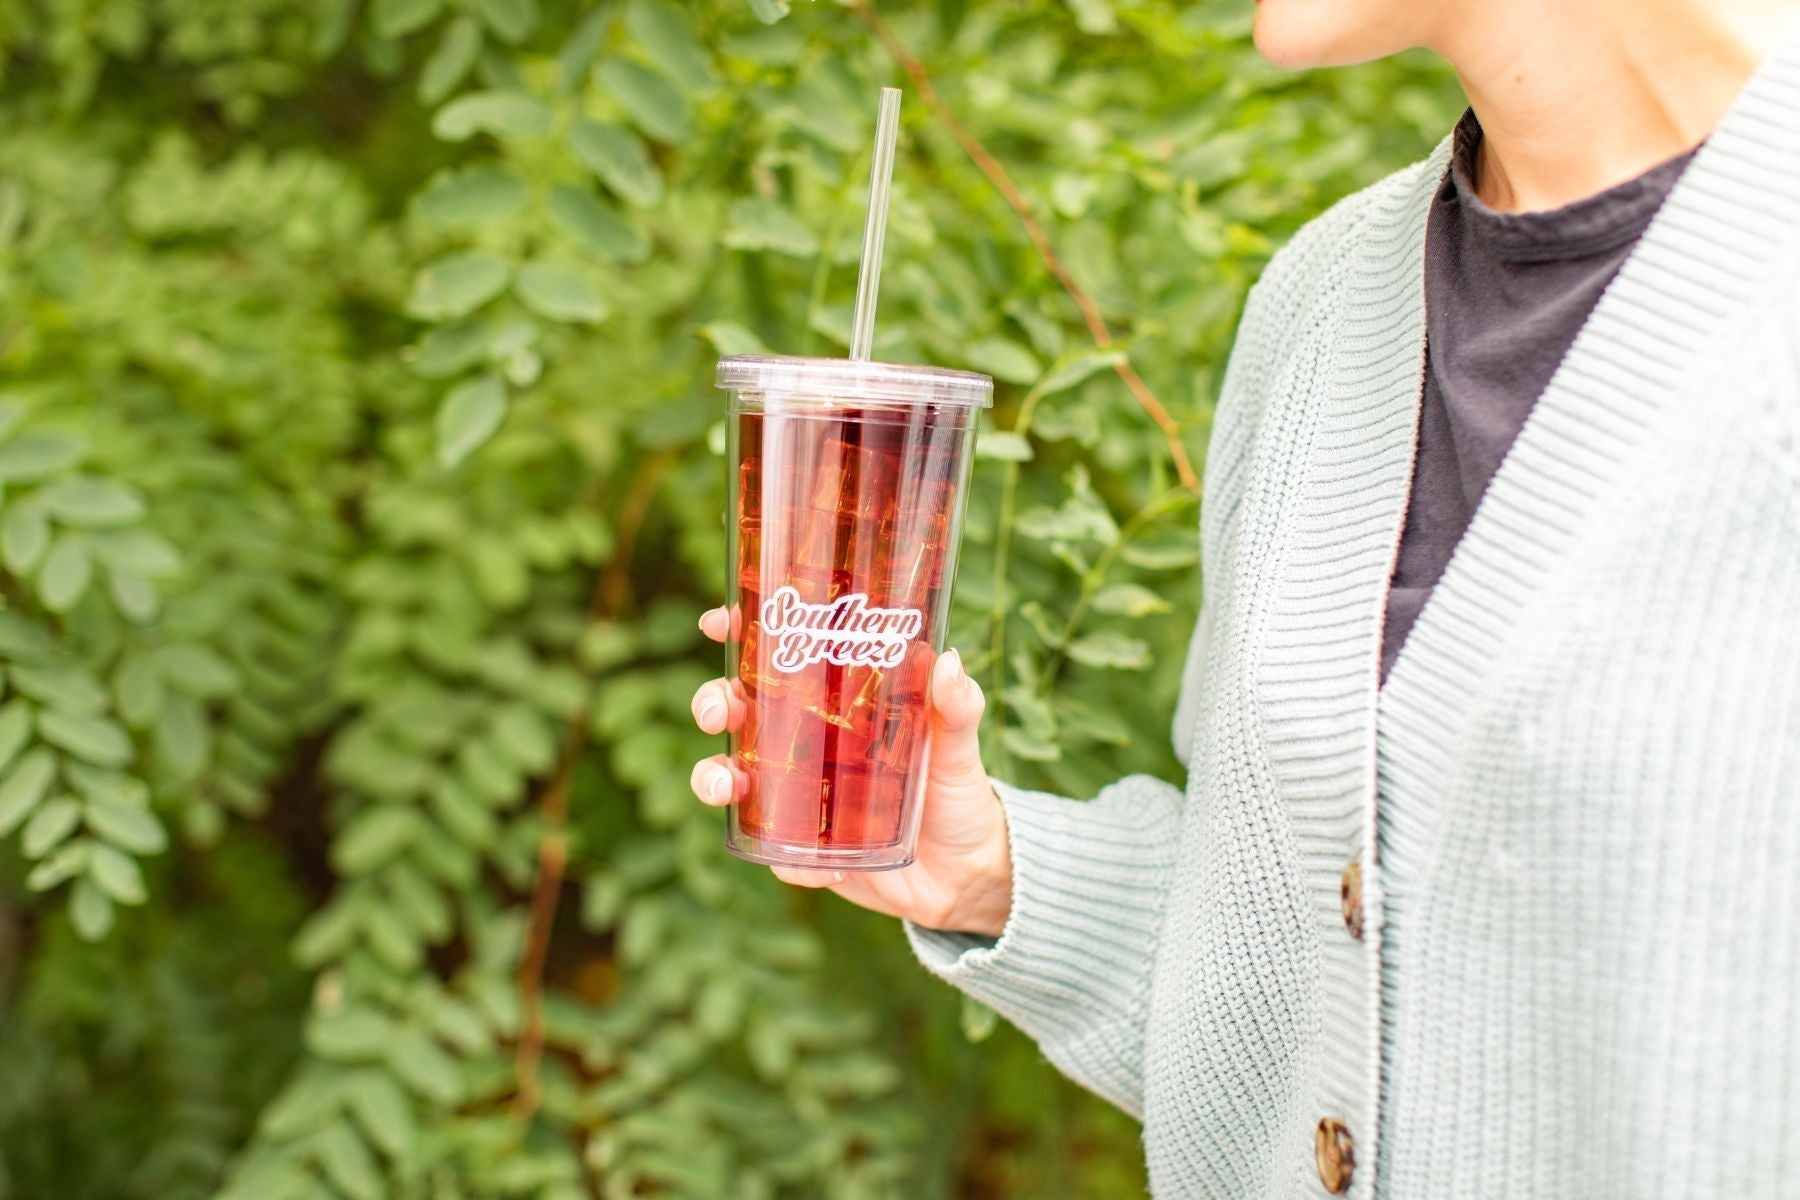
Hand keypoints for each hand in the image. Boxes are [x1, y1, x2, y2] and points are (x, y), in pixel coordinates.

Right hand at [688, 608, 1012, 937]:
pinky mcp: (803, 849)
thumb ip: (957, 707)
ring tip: (727, 787)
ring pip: (730, 776)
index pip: (774, 657)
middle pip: (735, 710)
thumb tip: (947, 660)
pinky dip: (789, 858)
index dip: (737, 633)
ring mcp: (797, 796)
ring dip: (712, 777)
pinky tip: (825, 866)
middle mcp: (804, 743)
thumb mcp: (958, 746)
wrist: (965, 873)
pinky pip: (775, 851)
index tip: (717, 623)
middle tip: (720, 713)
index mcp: (832, 702)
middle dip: (711, 703)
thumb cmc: (956, 793)